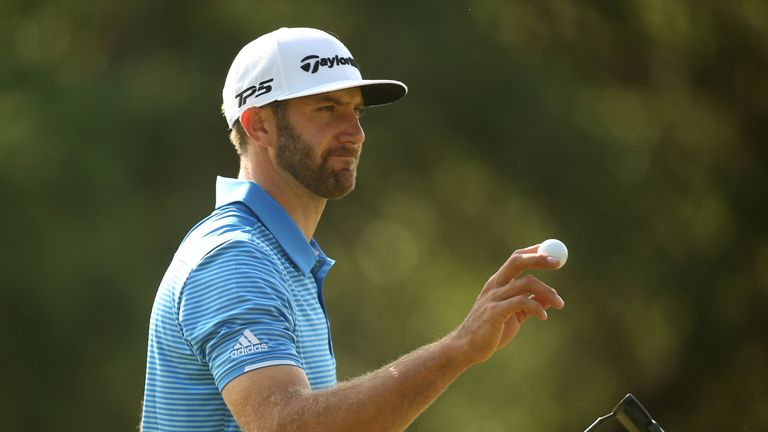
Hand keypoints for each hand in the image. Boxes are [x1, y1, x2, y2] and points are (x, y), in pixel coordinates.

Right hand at [450, 244, 564, 365]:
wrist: (467, 347)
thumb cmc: (490, 331)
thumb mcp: (513, 314)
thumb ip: (529, 304)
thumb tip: (549, 298)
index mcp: (497, 283)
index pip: (515, 259)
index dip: (534, 252)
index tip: (552, 252)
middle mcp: (494, 286)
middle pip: (517, 262)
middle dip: (538, 258)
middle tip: (558, 262)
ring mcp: (493, 298)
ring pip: (525, 283)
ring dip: (547, 291)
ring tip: (560, 304)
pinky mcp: (495, 312)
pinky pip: (521, 302)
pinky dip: (537, 307)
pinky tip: (543, 317)